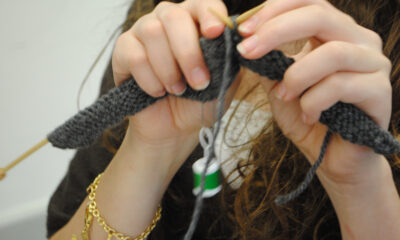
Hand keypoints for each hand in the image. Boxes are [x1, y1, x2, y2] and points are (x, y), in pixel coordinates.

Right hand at [111, 0, 240, 168]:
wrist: (174, 128)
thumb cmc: (200, 101)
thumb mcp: (225, 82)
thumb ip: (231, 58)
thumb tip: (238, 40)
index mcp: (196, 22)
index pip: (203, 4)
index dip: (210, 15)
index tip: (215, 33)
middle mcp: (168, 20)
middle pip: (174, 16)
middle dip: (188, 52)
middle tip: (199, 82)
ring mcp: (143, 32)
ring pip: (153, 33)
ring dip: (169, 68)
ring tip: (178, 90)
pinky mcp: (123, 50)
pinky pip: (135, 56)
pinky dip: (150, 79)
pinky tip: (158, 92)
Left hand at [237, 0, 392, 191]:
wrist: (333, 157)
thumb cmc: (307, 117)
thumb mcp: (278, 85)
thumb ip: (266, 61)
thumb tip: (244, 40)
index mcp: (334, 33)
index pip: (308, 2)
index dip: (274, 10)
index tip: (242, 30)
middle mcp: (358, 41)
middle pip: (320, 15)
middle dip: (276, 31)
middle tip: (247, 51)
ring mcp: (373, 64)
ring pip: (332, 53)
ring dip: (297, 75)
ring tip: (283, 95)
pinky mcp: (380, 92)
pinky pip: (342, 85)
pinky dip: (315, 100)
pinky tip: (308, 115)